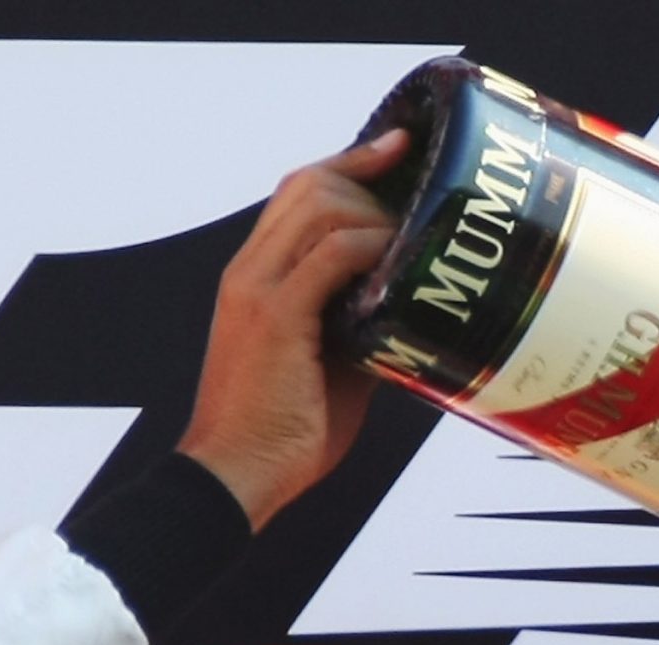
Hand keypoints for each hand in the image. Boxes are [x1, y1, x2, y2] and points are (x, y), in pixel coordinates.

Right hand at [178, 129, 408, 530]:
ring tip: (417, 236)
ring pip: (320, 207)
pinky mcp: (277, 316)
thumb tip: (412, 314)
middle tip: (422, 186)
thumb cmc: (282, 436)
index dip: (346, 166)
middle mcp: (249, 271)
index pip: (295, 195)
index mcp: (253, 278)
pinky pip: (333, 254)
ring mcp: (258, 289)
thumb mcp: (333, 370)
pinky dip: (373, 248)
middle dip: (369, 172)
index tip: (395, 151)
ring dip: (378, 213)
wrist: (235, 478)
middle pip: (308, 184)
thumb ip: (363, 330)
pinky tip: (402, 266)